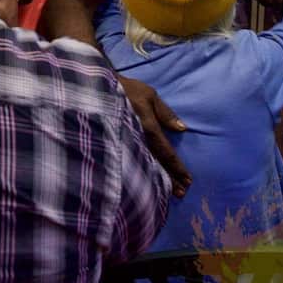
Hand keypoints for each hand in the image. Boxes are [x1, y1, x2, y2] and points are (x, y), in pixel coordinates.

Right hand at [118, 75, 190, 196]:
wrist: (94, 89)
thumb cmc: (125, 89)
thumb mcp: (148, 94)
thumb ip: (165, 113)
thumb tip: (182, 129)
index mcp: (147, 126)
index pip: (166, 151)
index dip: (177, 167)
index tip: (188, 180)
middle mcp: (137, 138)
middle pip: (157, 163)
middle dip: (170, 178)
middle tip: (182, 193)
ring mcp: (126, 143)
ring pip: (145, 165)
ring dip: (157, 180)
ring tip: (170, 193)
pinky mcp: (117, 144)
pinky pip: (133, 161)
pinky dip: (143, 173)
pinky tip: (147, 183)